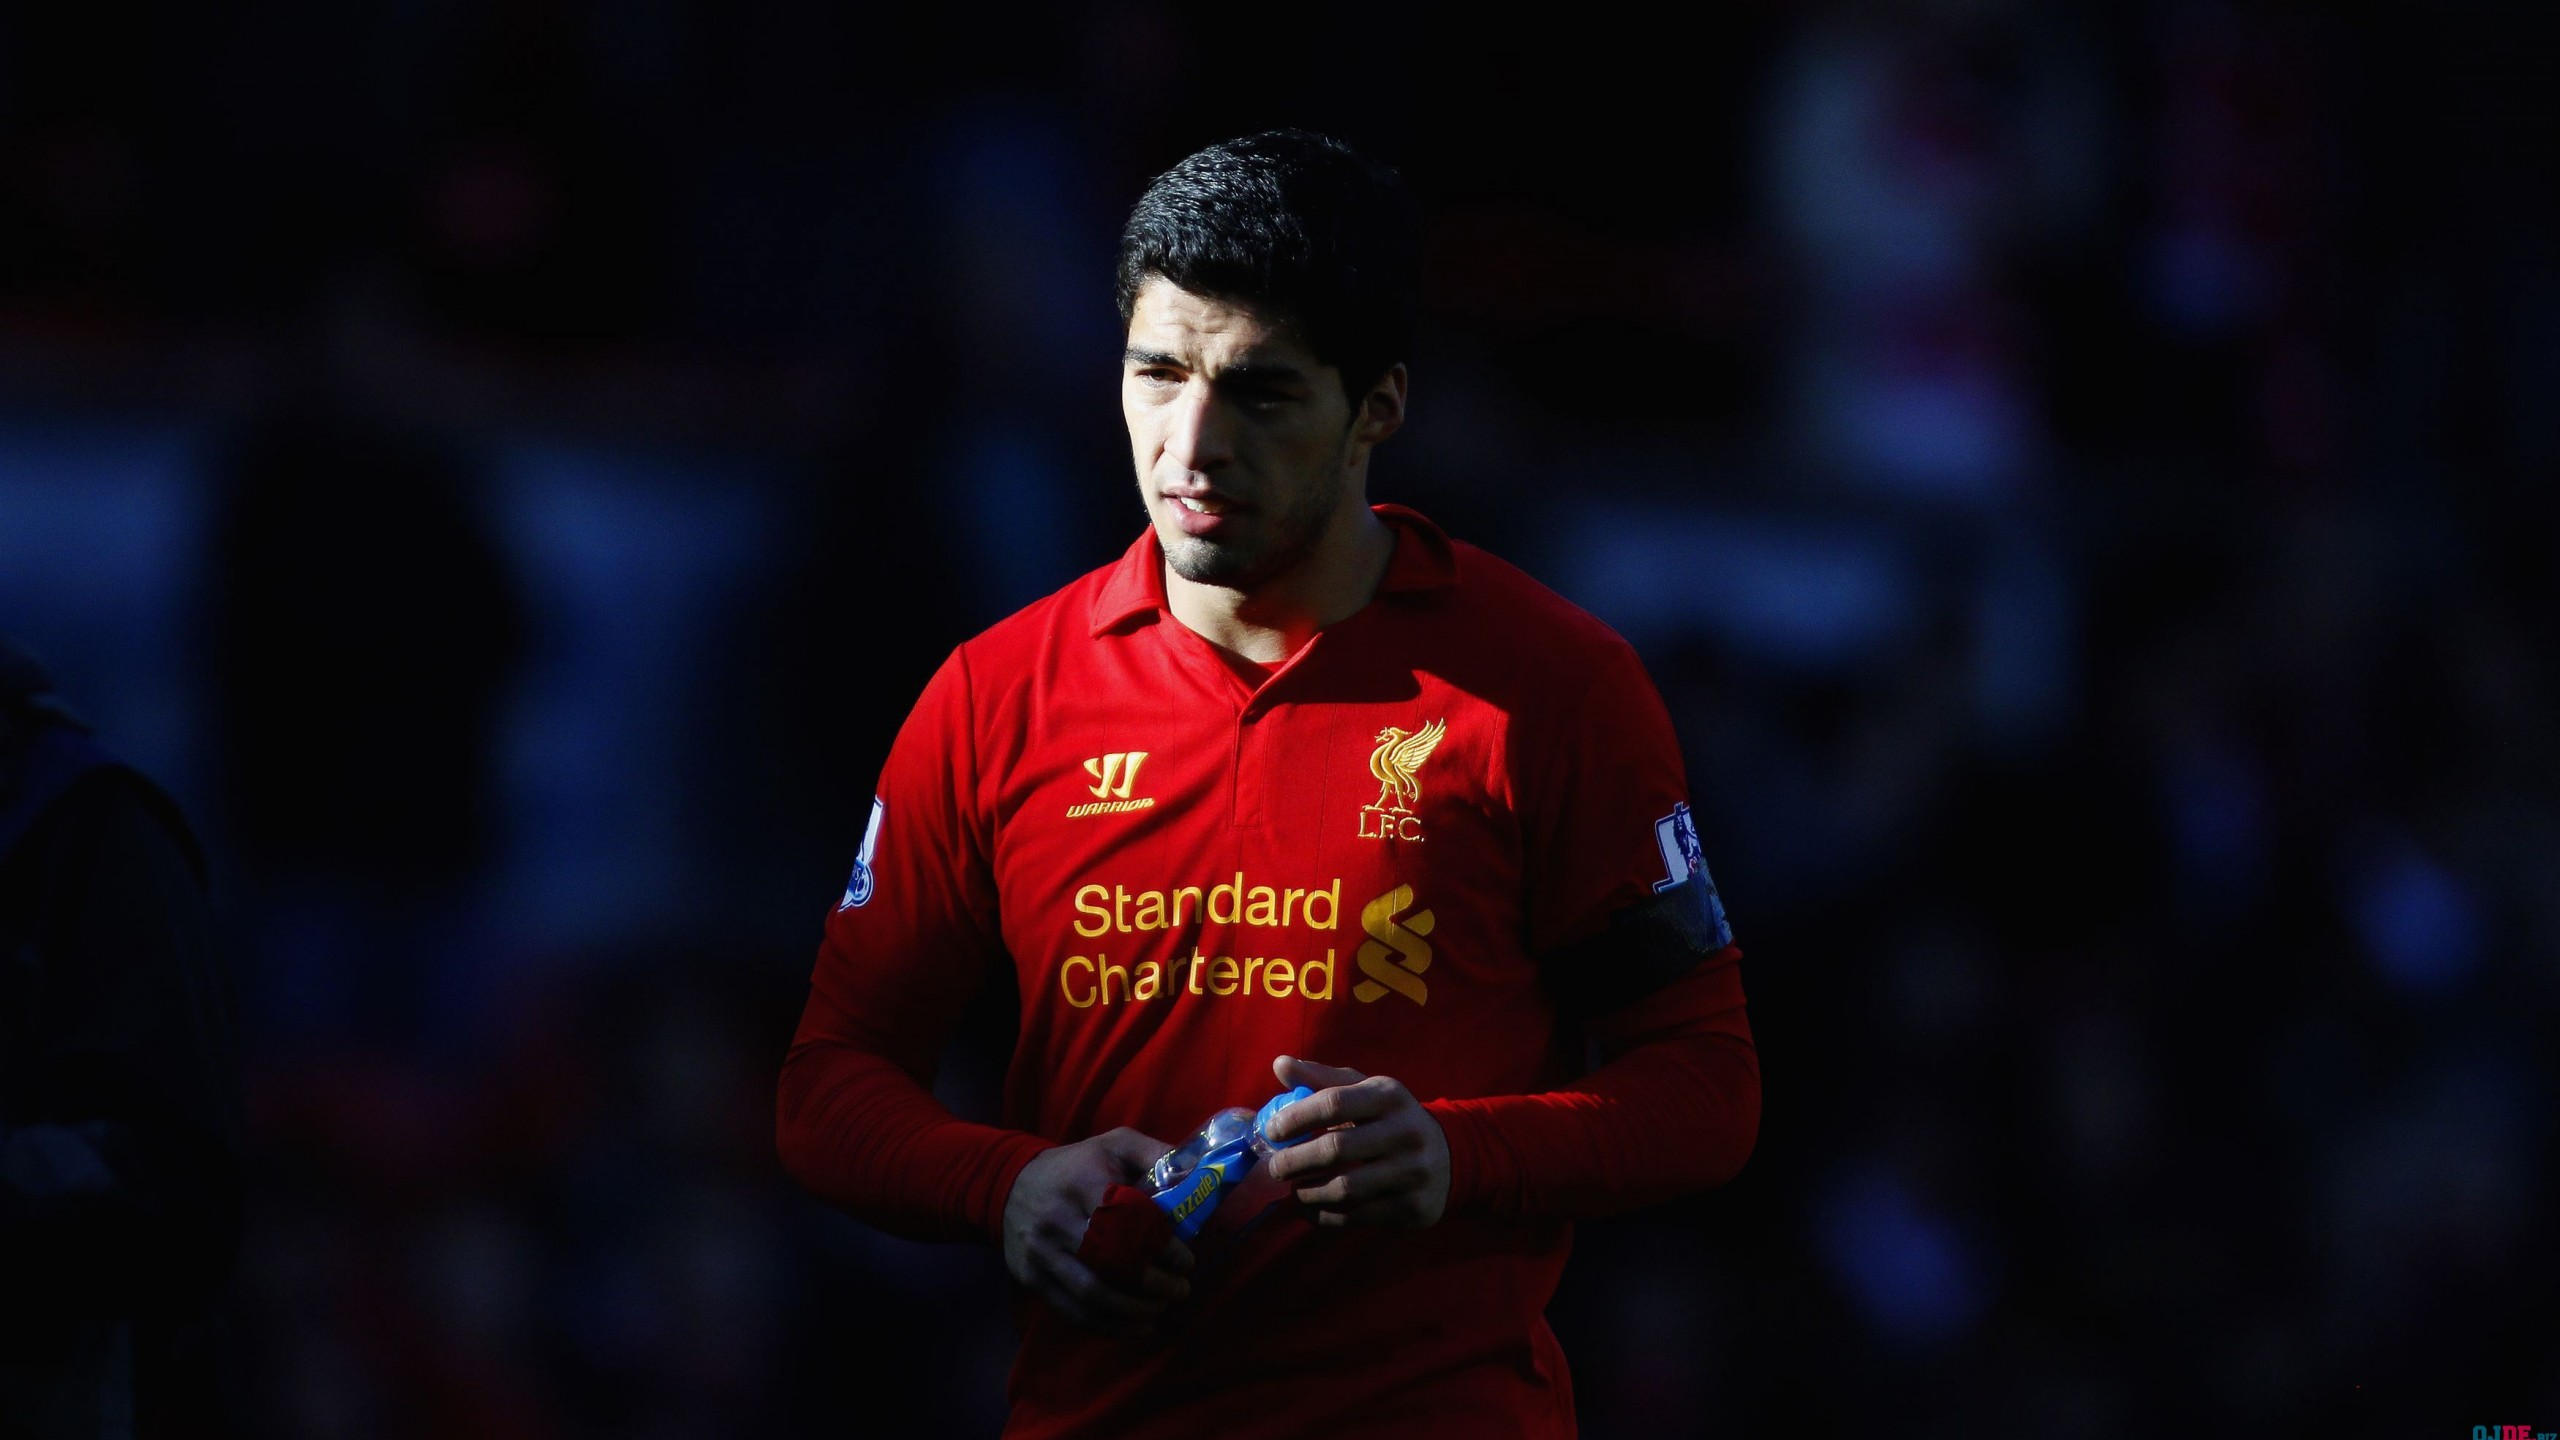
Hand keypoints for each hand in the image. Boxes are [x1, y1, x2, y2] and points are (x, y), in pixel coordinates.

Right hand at [1002, 1128, 1193, 1332]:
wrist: (1009, 1184)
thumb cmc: (1076, 1166)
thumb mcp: (1114, 1143)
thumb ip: (1154, 1153)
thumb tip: (1197, 1173)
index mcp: (1081, 1183)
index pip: (1126, 1219)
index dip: (1161, 1245)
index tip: (1186, 1260)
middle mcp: (1057, 1219)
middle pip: (1110, 1261)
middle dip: (1152, 1283)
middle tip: (1180, 1288)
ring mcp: (1041, 1253)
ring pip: (1092, 1294)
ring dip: (1134, 1310)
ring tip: (1161, 1308)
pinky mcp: (1032, 1278)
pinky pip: (1073, 1312)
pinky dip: (1109, 1326)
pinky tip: (1138, 1328)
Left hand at [1261, 1056, 1450, 1228]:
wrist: (1449, 1155)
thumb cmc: (1390, 1118)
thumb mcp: (1365, 1091)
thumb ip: (1322, 1079)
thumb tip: (1279, 1065)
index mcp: (1389, 1096)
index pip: (1333, 1102)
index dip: (1296, 1117)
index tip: (1272, 1131)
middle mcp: (1405, 1132)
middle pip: (1336, 1149)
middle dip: (1294, 1160)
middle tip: (1274, 1167)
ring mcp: (1412, 1172)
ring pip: (1345, 1188)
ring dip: (1308, 1192)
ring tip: (1293, 1189)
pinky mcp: (1413, 1206)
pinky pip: (1358, 1217)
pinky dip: (1326, 1216)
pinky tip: (1312, 1208)